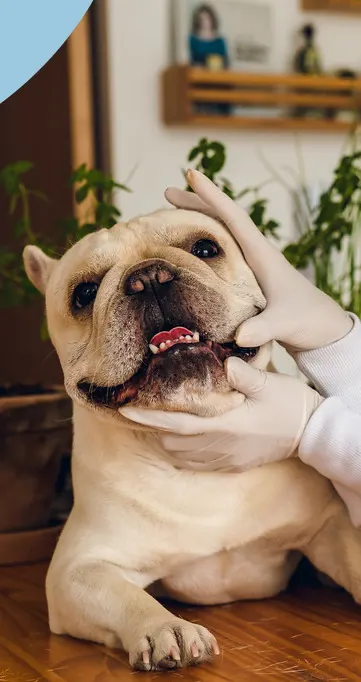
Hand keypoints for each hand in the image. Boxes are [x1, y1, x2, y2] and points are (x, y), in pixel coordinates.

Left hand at [120, 358, 322, 471]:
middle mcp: (220, 446)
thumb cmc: (290, 405)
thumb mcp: (270, 383)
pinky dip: (183, 451)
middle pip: (172, 442)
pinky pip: (197, 464)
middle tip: (144, 408)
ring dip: (168, 438)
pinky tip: (185, 436)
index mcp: (225, 425)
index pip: (176, 424)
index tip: (125, 411)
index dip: (148, 419)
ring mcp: (225, 459)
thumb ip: (244, 375)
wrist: (312, 434)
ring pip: (181, 455)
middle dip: (154, 427)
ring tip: (162, 419)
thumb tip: (224, 362)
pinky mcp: (232, 465)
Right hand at [166, 170, 351, 352]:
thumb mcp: (284, 323)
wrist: (322, 330)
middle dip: (195, 204)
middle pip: (222, 220)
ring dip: (196, 223)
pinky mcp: (248, 280)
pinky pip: (219, 254)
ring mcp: (251, 266)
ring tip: (169, 219)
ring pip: (219, 235)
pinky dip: (201, 247)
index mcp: (261, 254)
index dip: (212, 196)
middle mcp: (255, 254)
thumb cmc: (306, 320)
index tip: (192, 173)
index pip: (234, 217)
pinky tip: (187, 254)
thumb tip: (240, 336)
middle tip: (166, 193)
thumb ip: (262, 328)